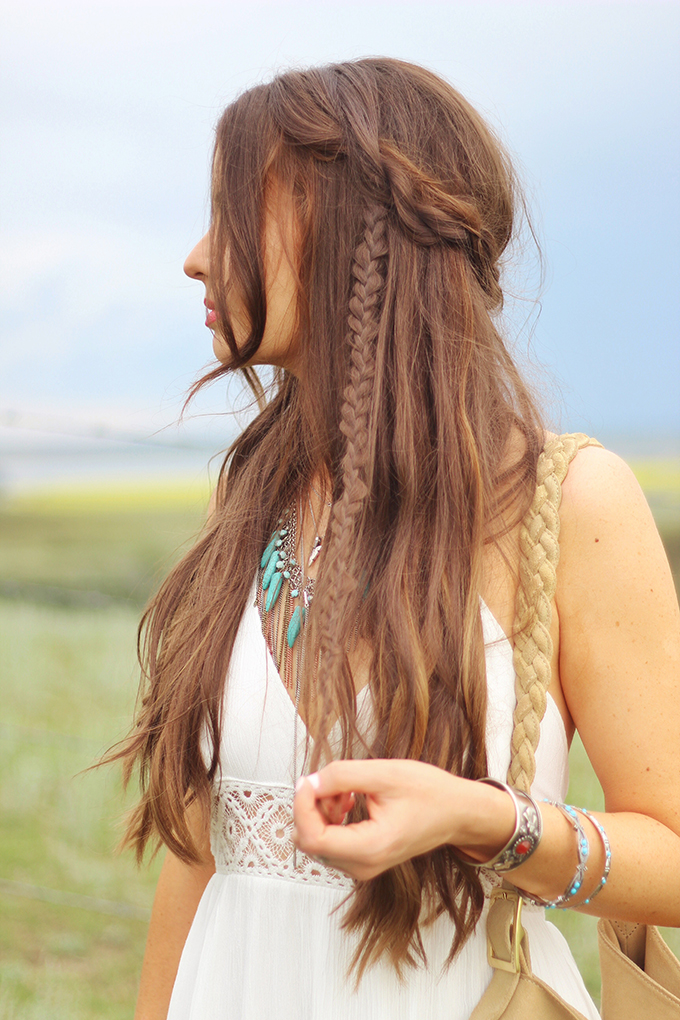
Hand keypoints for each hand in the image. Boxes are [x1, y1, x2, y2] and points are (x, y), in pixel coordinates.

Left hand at [292, 759, 511, 880]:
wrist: (457, 812)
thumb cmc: (430, 793)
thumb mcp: (384, 773)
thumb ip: (342, 776)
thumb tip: (311, 783)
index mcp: (371, 848)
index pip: (313, 838)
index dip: (302, 806)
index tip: (308, 780)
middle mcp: (364, 866)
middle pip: (311, 841)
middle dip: (313, 808)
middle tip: (334, 782)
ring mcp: (363, 866)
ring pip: (318, 842)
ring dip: (322, 811)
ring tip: (347, 790)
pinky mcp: (363, 859)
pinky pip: (331, 842)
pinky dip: (331, 818)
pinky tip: (349, 800)